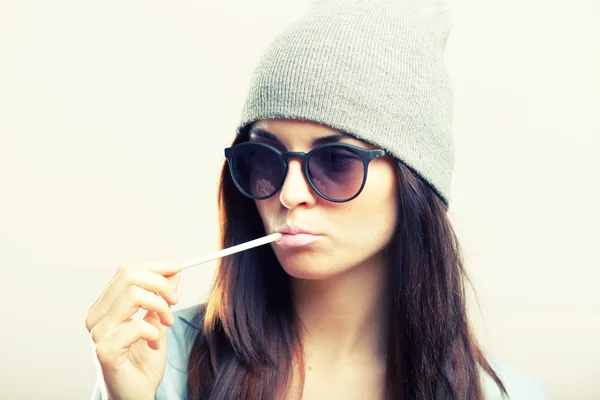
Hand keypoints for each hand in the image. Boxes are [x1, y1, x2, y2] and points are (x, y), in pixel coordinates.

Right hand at [85, 261, 180, 399]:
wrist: (136, 396)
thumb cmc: (143, 361)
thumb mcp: (158, 321)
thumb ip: (162, 297)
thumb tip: (173, 270)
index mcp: (105, 306)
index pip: (126, 270)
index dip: (155, 267)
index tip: (177, 270)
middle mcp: (96, 316)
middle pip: (128, 275)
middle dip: (160, 283)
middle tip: (174, 301)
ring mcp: (97, 334)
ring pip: (133, 294)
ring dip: (160, 306)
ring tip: (166, 323)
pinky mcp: (104, 351)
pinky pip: (137, 325)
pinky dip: (154, 332)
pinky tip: (155, 343)